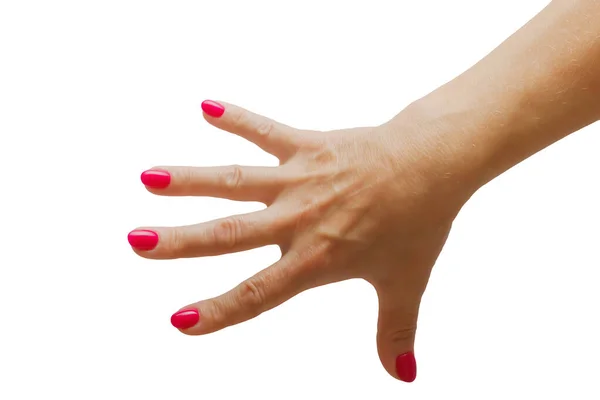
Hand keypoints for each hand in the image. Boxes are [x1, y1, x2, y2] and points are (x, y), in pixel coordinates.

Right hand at [128, 99, 470, 381]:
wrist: (433, 165)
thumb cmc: (419, 223)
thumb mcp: (406, 282)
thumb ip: (396, 332)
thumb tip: (403, 376)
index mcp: (317, 259)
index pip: (257, 293)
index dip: (218, 311)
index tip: (179, 320)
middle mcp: (299, 220)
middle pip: (229, 235)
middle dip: (180, 242)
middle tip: (137, 242)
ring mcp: (300, 180)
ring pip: (235, 181)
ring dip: (189, 180)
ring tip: (148, 177)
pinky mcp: (308, 146)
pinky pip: (266, 130)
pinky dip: (238, 118)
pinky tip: (206, 107)